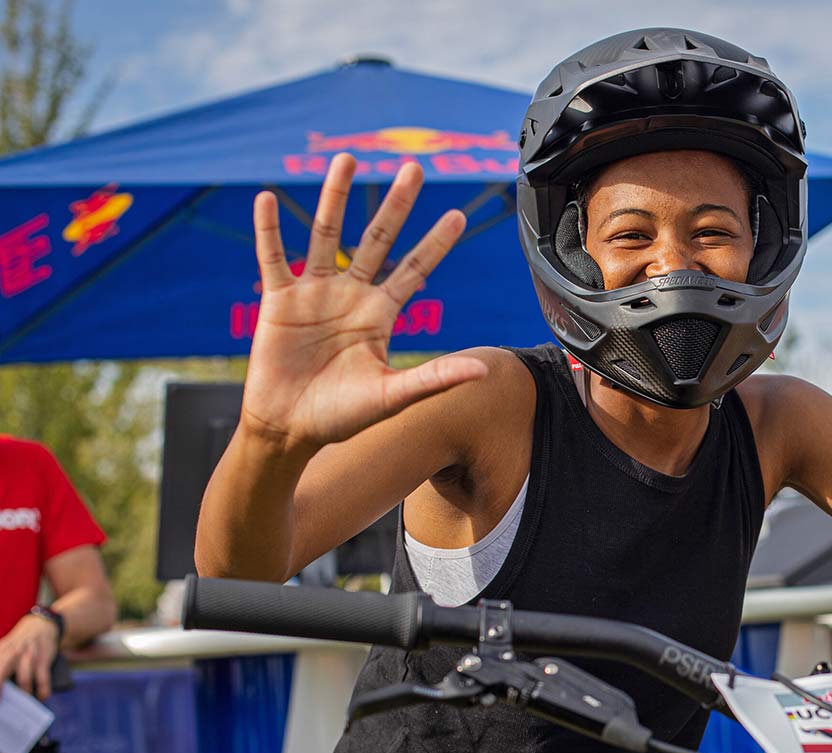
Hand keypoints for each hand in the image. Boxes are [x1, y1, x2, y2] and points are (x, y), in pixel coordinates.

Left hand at [0, 614, 60, 699]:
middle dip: (0, 689)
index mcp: (0, 651)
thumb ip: (0, 660)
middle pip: (2, 673)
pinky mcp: (43, 659)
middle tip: (1, 703)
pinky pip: (43, 678)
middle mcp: (12, 652)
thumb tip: (2, 685)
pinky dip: (43, 690)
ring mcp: (29, 656)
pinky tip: (42, 696)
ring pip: (24, 679)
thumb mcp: (4, 647)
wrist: (41, 625)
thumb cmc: (19, 642)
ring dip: (24, 693)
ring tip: (24, 701)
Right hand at [242, 153, 487, 452]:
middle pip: (377, 238)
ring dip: (335, 198)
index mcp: (380, 313)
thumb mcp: (392, 396)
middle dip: (396, 205)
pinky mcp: (278, 300)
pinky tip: (265, 199)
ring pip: (326, 234)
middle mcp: (350, 294)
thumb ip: (434, 379)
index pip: (414, 268)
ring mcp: (314, 293)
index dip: (435, 243)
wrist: (291, 429)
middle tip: (414, 167)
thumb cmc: (341, 416)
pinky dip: (268, 230)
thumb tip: (483, 371)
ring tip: (346, 160)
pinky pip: (271, 258)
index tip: (458, 215)